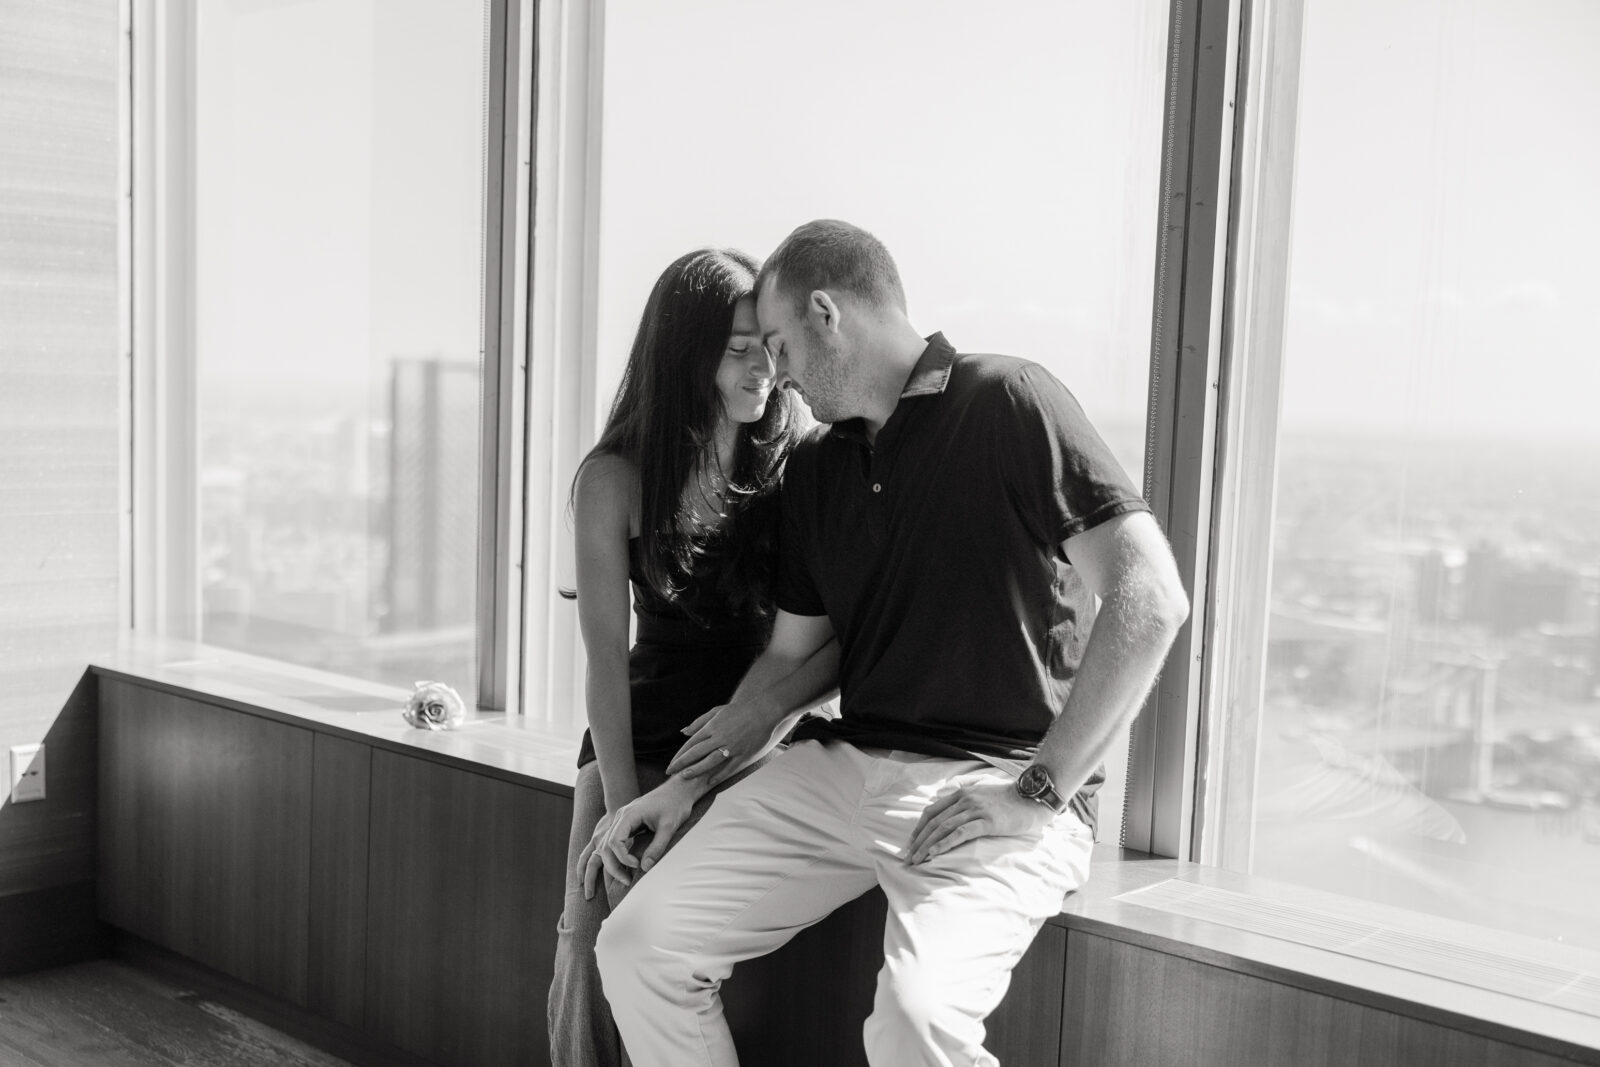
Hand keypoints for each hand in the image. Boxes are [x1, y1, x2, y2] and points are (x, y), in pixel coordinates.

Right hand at [578, 778, 697, 897]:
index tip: (637, 865)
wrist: (678, 790)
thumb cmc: (675, 805)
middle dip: (613, 866)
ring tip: (625, 879)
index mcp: (628, 815)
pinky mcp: (627, 824)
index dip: (623, 858)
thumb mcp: (669, 826)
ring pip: (607, 844)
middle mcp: (621, 816)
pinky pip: (614, 842)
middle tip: (626, 881)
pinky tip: (626, 868)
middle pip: (606, 845)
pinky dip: (616, 856)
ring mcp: (622, 820)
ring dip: (613, 863)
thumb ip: (657, 846)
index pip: (615, 841)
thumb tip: (645, 868)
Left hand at [666, 700, 778, 786]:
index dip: (680, 755)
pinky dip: (718, 775)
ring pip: (709, 761)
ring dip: (696, 770)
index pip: (691, 743)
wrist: (764, 712)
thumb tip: (684, 731)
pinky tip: (709, 781)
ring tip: (684, 777)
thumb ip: (699, 722)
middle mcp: (720, 737)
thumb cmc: (740, 711)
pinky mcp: (743, 755)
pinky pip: (728, 767)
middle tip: (669, 772)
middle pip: (696, 753)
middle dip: (681, 764)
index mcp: (712, 727)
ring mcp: (732, 747)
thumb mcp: (717, 711)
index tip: (671, 764)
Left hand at [905, 779, 1055, 864]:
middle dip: (919, 840)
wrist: (1032, 799)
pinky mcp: (986, 821)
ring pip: (943, 828)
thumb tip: (953, 810)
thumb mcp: (984, 792)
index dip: (919, 828)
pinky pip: (960, 833)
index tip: (912, 843)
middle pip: (934, 821)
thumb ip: (967, 797)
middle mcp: (965, 799)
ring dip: (927, 845)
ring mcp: (975, 809)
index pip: (932, 811)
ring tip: (917, 859)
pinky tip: (934, 853)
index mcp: (962, 793)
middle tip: (908, 857)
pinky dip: (944, 843)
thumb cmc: (1010, 799)